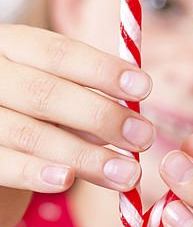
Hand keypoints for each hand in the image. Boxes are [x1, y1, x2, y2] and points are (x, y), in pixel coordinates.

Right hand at [0, 24, 155, 226]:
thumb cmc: (31, 113)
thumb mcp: (55, 94)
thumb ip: (87, 99)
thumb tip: (133, 120)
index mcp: (11, 46)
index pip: (57, 52)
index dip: (102, 70)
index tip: (144, 87)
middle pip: (44, 93)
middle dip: (101, 116)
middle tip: (144, 137)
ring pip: (29, 134)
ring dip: (85, 156)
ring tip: (127, 173)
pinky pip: (3, 164)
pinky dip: (36, 173)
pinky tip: (68, 180)